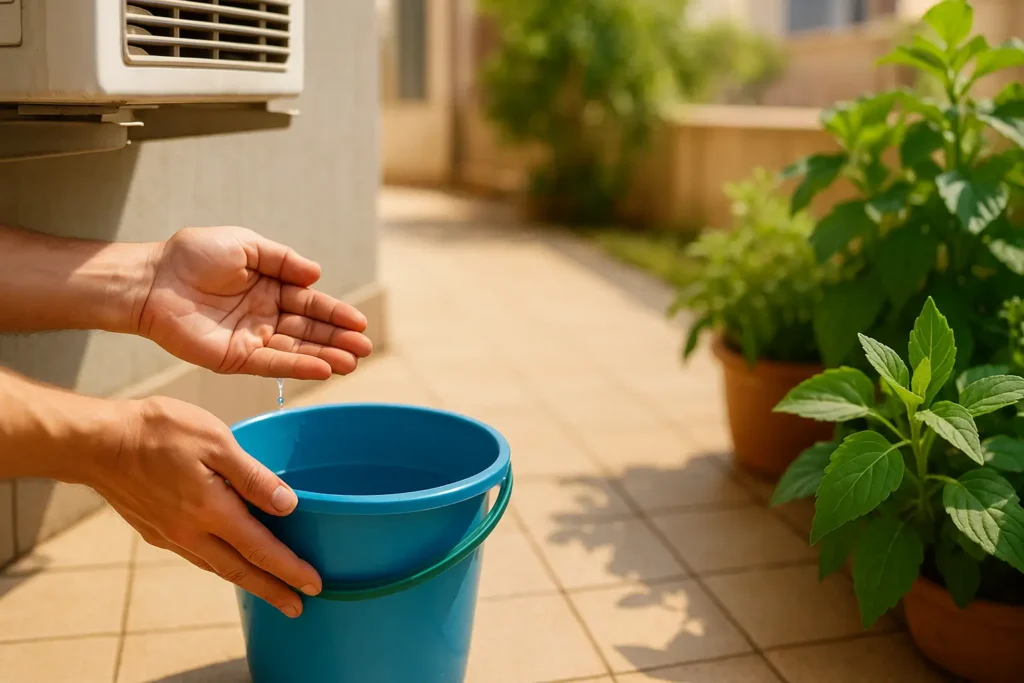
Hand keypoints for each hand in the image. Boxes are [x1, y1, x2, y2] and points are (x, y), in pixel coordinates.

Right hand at [89, 396, 320, 617]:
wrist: (97, 442)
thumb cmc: (159, 431)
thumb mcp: (216, 441)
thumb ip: (252, 476)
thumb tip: (288, 504)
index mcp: (211, 510)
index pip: (260, 549)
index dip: (289, 569)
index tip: (313, 585)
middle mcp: (190, 532)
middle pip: (240, 570)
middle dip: (273, 590)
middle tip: (298, 607)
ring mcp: (170, 534)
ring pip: (216, 566)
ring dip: (247, 581)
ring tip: (269, 588)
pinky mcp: (154, 529)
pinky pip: (196, 555)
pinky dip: (219, 564)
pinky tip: (227, 559)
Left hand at [137, 226, 371, 379]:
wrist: (152, 279)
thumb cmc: (192, 255)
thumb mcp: (245, 246)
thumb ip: (283, 260)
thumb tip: (317, 276)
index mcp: (270, 287)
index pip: (310, 303)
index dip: (335, 313)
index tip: (359, 323)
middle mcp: (265, 316)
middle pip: (309, 329)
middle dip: (337, 339)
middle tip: (364, 348)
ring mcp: (251, 339)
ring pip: (296, 349)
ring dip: (325, 356)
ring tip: (352, 362)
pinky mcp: (235, 358)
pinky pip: (272, 363)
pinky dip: (298, 366)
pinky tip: (323, 368)